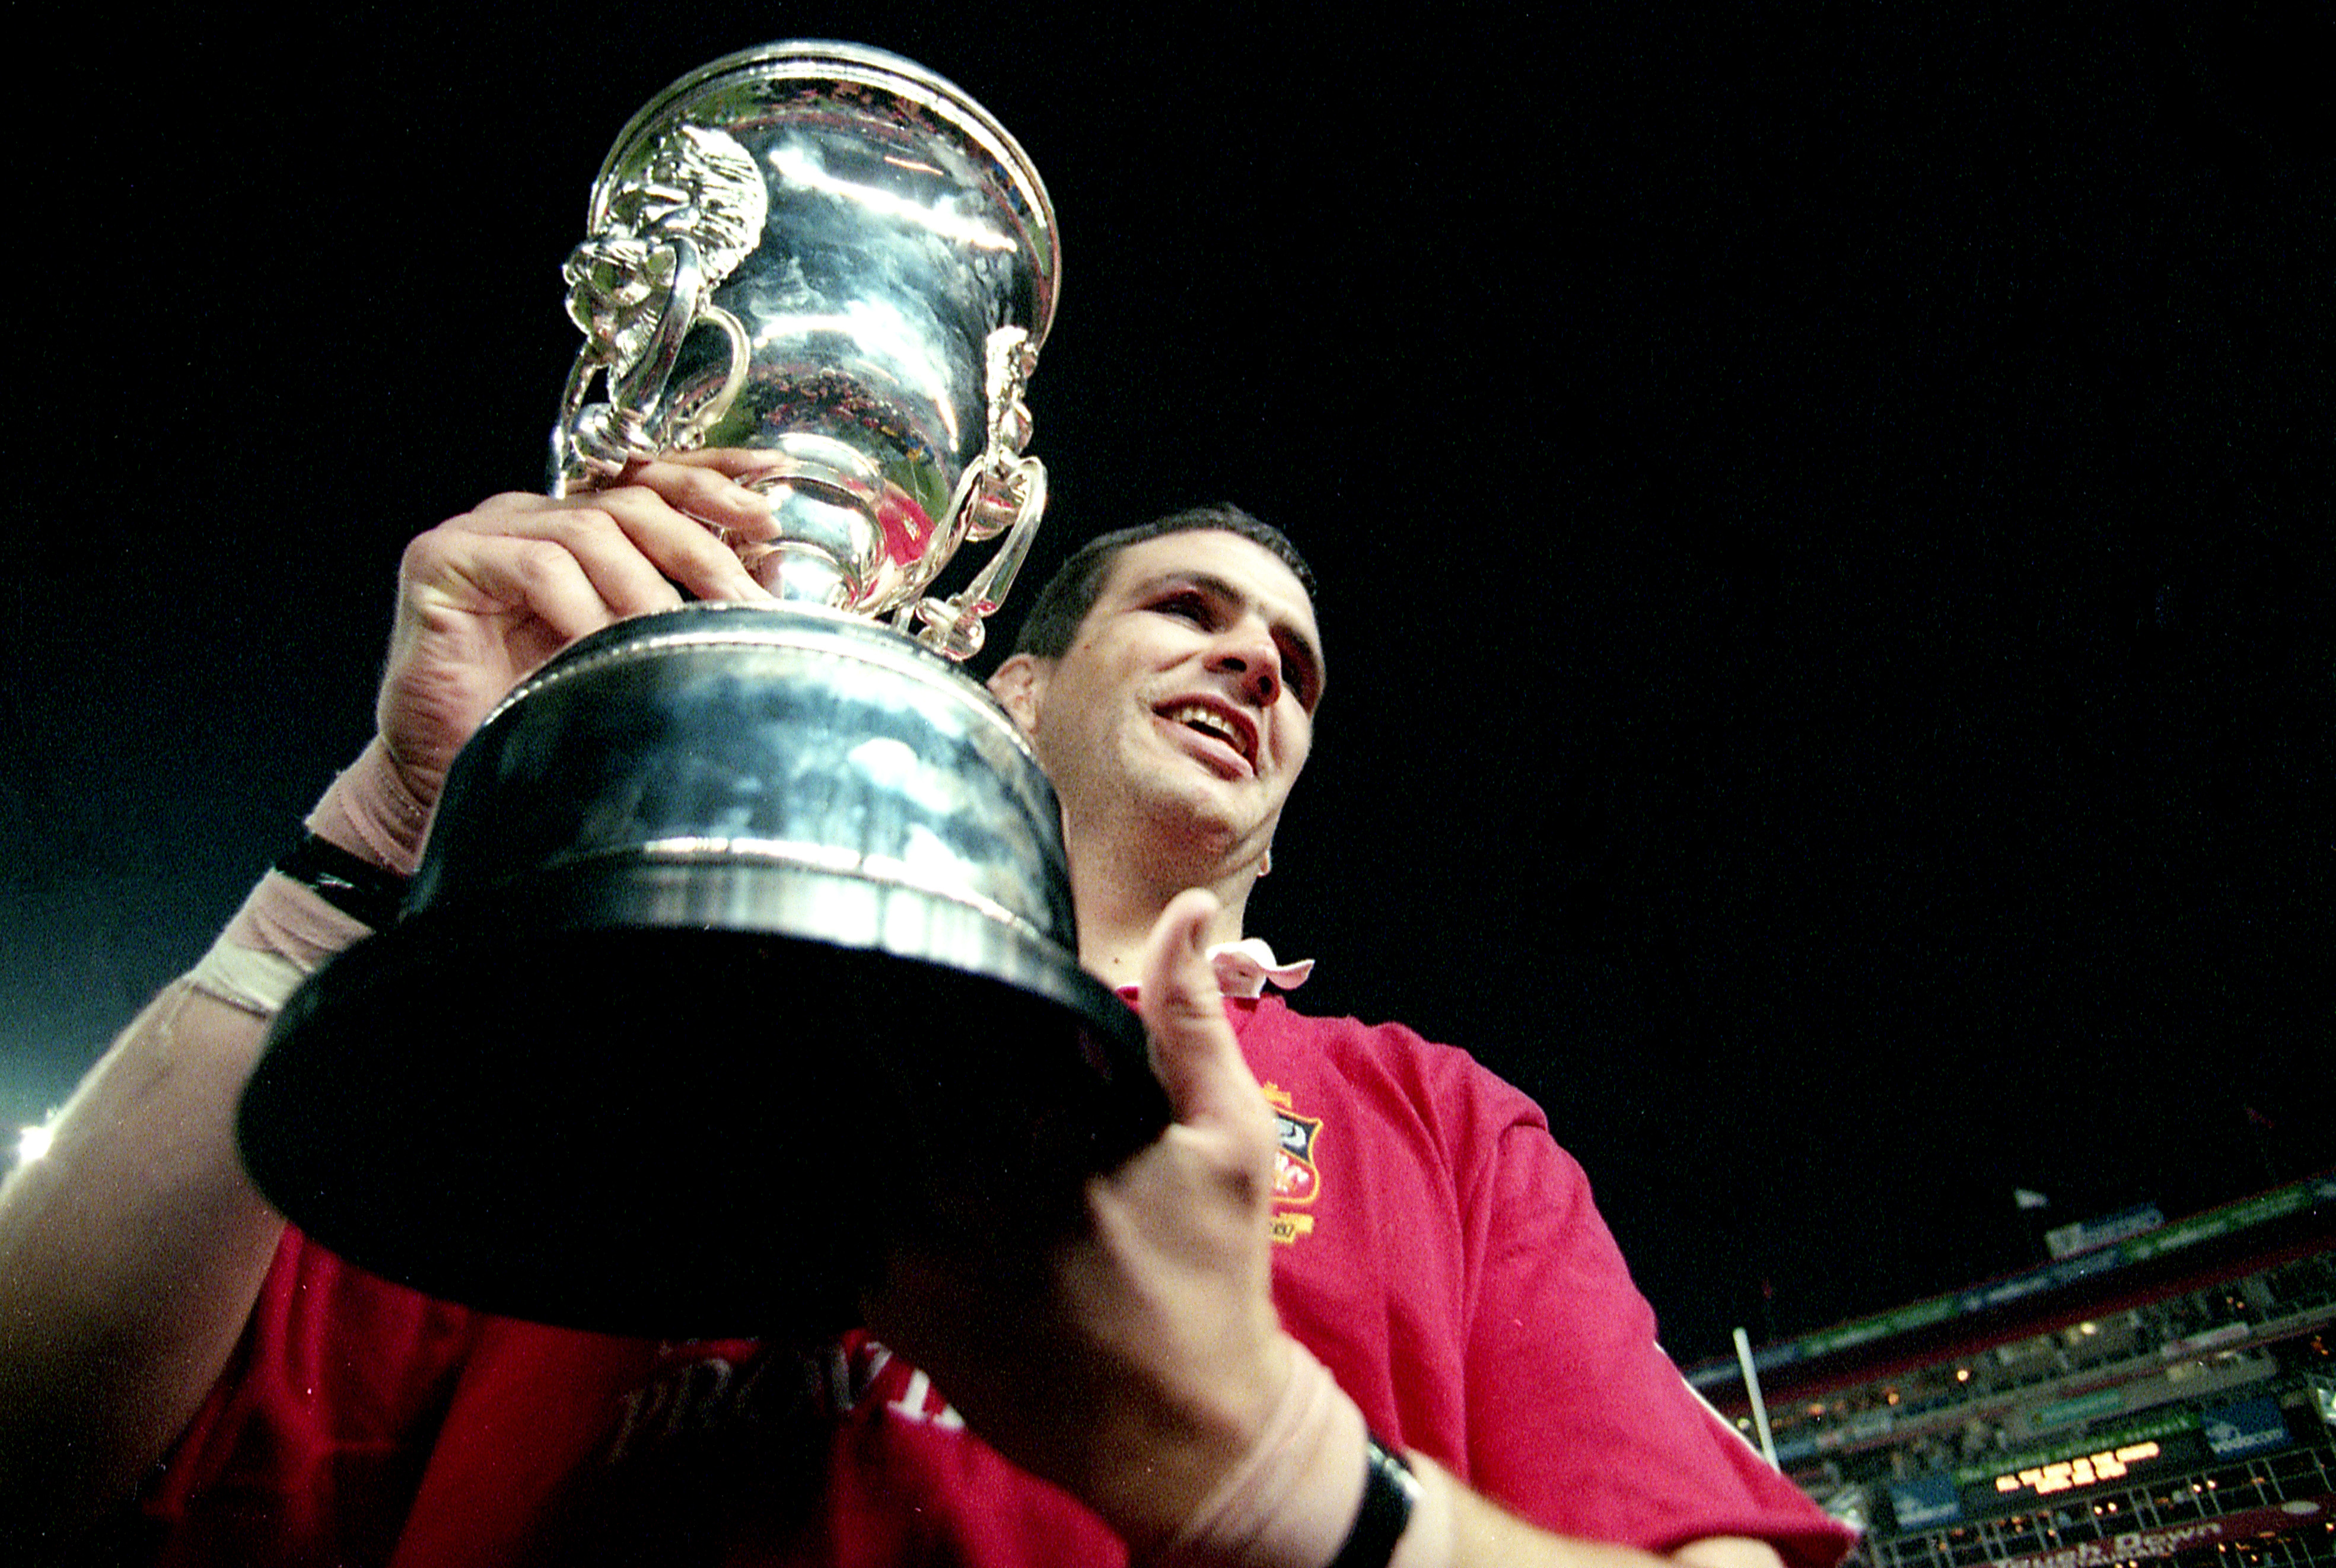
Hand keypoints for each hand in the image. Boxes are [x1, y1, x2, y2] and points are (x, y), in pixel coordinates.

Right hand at [375, 449, 782, 811]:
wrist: (450, 771)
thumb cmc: (539, 713)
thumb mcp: (630, 650)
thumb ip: (682, 603)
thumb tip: (766, 569)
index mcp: (576, 526)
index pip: (650, 481)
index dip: (711, 477)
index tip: (769, 491)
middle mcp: (531, 515)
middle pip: (632, 504)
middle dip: (699, 550)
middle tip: (742, 600)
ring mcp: (483, 531)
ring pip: (589, 533)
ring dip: (644, 589)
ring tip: (673, 640)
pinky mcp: (442, 560)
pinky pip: (535, 567)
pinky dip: (581, 608)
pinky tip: (601, 649)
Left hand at [863, 890, 1294, 1551]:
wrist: (1186, 1435)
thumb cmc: (1216, 1274)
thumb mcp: (1230, 1137)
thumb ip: (1193, 1018)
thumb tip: (1190, 909)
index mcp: (1040, 1118)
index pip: (949, 1014)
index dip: (929, 974)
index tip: (919, 945)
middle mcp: (959, 1178)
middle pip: (894, 1075)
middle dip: (897, 1048)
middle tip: (911, 1028)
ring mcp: (914, 1250)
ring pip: (869, 1147)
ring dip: (884, 1127)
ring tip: (897, 1109)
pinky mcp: (891, 1309)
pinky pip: (858, 1227)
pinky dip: (879, 1206)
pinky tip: (917, 1204)